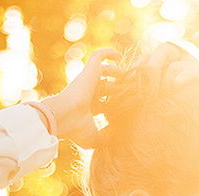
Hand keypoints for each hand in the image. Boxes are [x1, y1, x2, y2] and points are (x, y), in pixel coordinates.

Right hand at [39, 42, 198, 149]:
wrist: (65, 116)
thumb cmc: (76, 128)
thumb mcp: (94, 139)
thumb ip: (106, 138)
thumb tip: (118, 138)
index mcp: (89, 107)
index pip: (104, 101)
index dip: (117, 102)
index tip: (130, 104)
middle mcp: (88, 92)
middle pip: (107, 85)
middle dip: (120, 86)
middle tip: (134, 89)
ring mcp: (88, 81)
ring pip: (105, 71)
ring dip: (118, 72)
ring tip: (129, 76)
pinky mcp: (89, 71)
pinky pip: (98, 56)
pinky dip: (108, 53)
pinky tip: (119, 55)